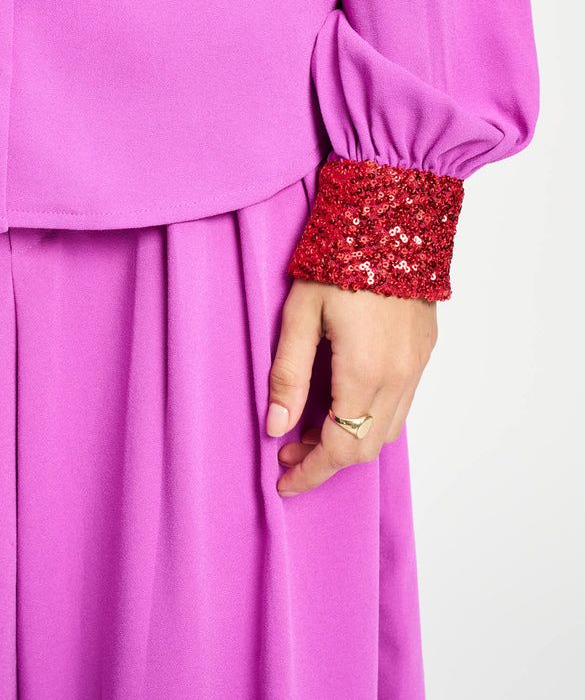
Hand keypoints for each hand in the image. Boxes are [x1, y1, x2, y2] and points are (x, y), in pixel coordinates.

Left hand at [266, 280, 437, 496]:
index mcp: (365, 372)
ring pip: (387, 429)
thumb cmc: (340, 260)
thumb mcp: (300, 314)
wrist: (394, 218)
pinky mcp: (424, 351)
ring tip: (311, 427)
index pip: (339, 446)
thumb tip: (276, 427)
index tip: (285, 481)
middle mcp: (399, 377)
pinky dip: (372, 417)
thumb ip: (288, 374)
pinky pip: (402, 404)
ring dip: (350, 440)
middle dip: (326, 459)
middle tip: (289, 452)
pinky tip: (344, 402)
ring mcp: (417, 365)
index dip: (311, 471)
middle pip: (365, 447)